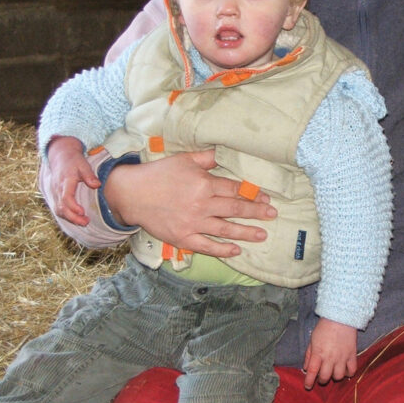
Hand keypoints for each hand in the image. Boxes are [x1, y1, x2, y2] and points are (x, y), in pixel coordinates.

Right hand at [45, 136, 99, 225]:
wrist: (60, 156)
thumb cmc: (74, 161)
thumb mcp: (83, 165)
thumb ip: (89, 176)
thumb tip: (97, 185)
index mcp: (65, 181)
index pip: (66, 197)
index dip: (73, 206)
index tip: (82, 212)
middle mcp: (57, 189)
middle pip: (61, 207)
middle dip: (73, 217)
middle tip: (86, 222)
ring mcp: (55, 193)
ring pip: (58, 210)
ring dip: (70, 218)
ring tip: (84, 222)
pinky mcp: (55, 196)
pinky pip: (58, 208)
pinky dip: (66, 216)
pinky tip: (76, 219)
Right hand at [103, 150, 274, 256]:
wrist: (130, 193)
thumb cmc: (159, 174)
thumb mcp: (185, 159)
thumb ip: (208, 158)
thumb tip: (226, 151)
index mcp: (203, 183)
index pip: (235, 189)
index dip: (253, 194)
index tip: (266, 198)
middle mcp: (201, 204)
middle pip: (235, 209)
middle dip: (256, 212)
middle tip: (272, 215)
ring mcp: (192, 223)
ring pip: (225, 229)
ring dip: (246, 232)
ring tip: (262, 235)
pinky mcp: (182, 237)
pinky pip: (206, 246)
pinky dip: (222, 250)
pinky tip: (236, 251)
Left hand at [302, 318, 357, 389]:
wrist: (341, 317)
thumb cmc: (324, 327)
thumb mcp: (312, 340)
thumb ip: (309, 355)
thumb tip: (306, 368)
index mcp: (318, 353)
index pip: (312, 372)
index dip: (309, 382)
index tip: (307, 386)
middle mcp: (330, 357)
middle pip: (325, 377)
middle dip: (322, 380)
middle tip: (322, 376)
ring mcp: (342, 357)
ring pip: (339, 376)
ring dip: (335, 377)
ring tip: (334, 372)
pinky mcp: (352, 354)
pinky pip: (352, 370)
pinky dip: (348, 373)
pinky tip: (345, 371)